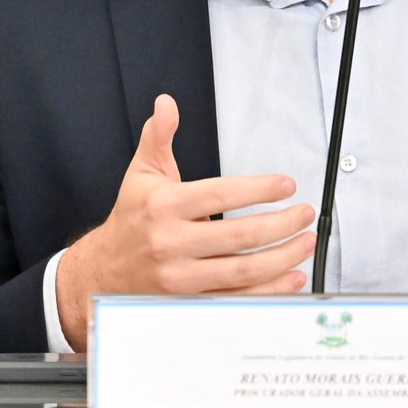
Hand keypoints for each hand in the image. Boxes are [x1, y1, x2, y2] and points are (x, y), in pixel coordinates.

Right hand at [56, 94, 315, 347]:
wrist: (100, 272)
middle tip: (305, 214)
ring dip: (282, 258)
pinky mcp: (189, 302)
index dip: (258, 189)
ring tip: (306, 242)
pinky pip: (236, 299)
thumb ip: (158, 137)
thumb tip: (166, 104)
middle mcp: (172, 243)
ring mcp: (181, 278)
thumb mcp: (141, 174)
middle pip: (238, 235)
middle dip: (281, 224)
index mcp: (165, 207)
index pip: (220, 194)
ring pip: (242, 271)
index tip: (286, 185)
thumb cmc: (130, 220)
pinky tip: (292, 278)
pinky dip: (268, 291)